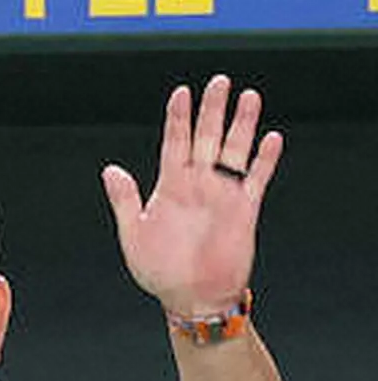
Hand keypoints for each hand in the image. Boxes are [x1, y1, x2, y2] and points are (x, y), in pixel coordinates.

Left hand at [101, 74, 282, 316]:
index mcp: (170, 187)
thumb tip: (110, 169)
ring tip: (248, 96)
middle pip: (206, 137)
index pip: (174, 142)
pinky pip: (256, 178)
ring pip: (234, 150)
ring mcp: (222, 194)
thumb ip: (124, 200)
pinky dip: (264, 160)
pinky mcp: (244, 209)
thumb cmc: (160, 271)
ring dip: (242, 124)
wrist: (191, 298)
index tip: (181, 93)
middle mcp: (198, 185)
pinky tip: (270, 138)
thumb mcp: (134, 233)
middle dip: (212, 109)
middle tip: (219, 81)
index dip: (178, 118)